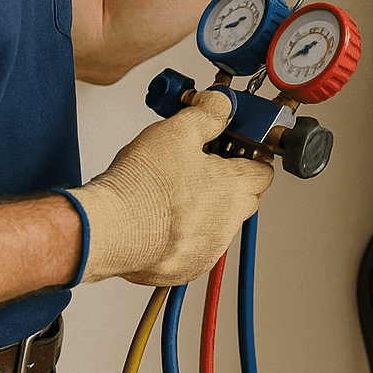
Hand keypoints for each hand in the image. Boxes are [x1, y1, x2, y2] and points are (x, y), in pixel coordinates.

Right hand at [60, 91, 272, 285]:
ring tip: (172, 189)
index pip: (263, 171)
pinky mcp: (185, 268)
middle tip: (200, 164)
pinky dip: (183, 232)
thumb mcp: (178, 130)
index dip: (248, 154)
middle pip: (244, 198)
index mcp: (233, 188)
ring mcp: (208, 249)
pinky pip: (195, 246)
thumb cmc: (142, 186)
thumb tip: (220, 104)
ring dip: (204, 207)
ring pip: (218, 222)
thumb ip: (208, 112)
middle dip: (227, 180)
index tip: (232, 146)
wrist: (108, 230)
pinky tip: (159, 215)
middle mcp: (227, 223)